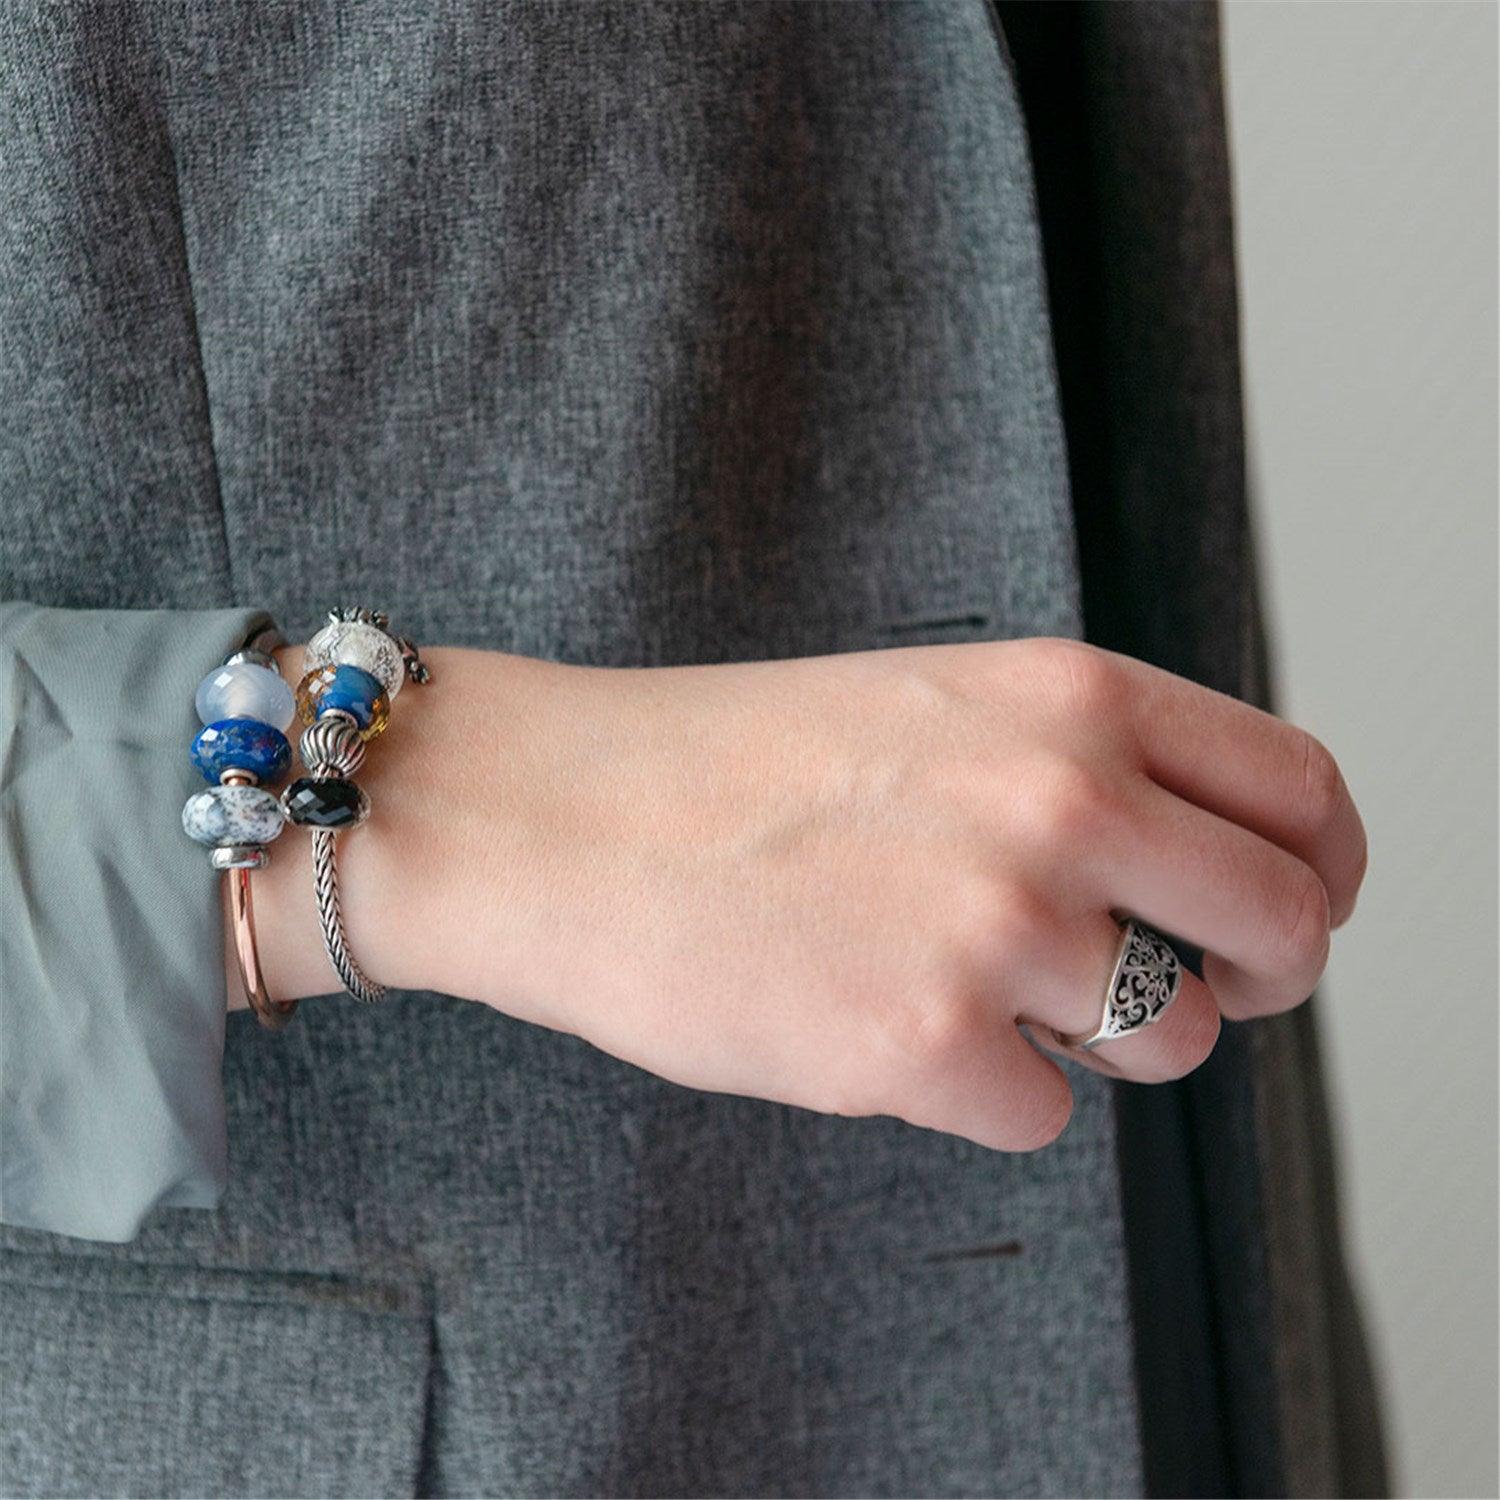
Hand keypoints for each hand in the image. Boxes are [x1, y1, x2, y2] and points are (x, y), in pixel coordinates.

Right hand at [237, 636, 1365, 1152]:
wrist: (559, 815)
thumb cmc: (732, 763)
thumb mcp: (941, 707)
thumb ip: (1083, 769)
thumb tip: (1194, 883)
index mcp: (1073, 697)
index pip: (1299, 792)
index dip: (1319, 874)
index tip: (1288, 917)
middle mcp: (1063, 797)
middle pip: (1280, 929)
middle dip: (1254, 981)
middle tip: (1186, 992)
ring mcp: (1000, 923)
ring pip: (1169, 1042)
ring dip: (1093, 1039)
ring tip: (964, 989)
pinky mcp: (925, 1044)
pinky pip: (1042, 1115)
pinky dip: (980, 1090)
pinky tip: (877, 1024)